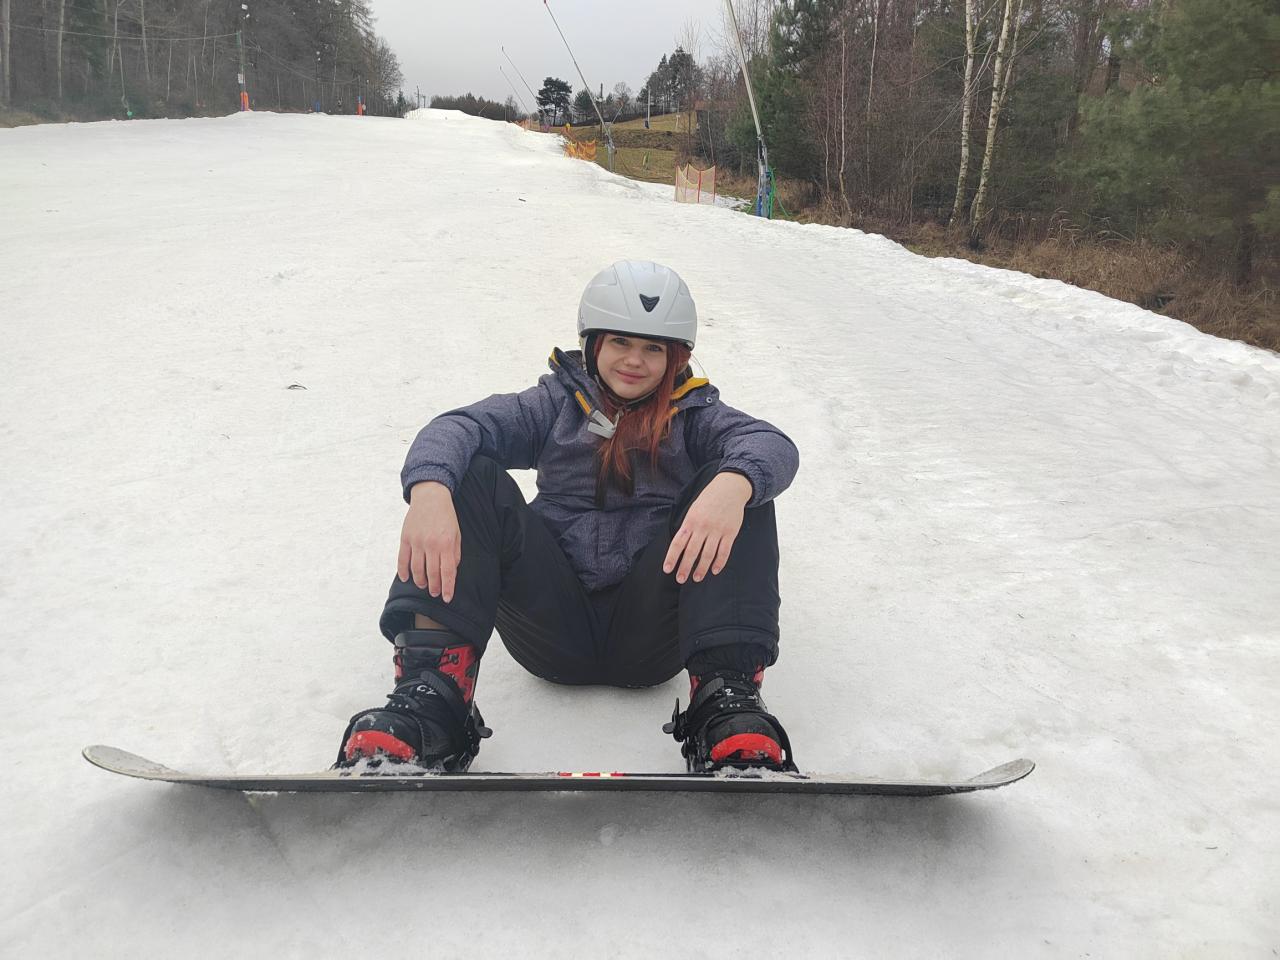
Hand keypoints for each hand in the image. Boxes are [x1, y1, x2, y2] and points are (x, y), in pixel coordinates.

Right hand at [397, 481, 461, 601]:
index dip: (447, 587)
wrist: (430, 496)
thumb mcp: (457, 534)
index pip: (447, 572)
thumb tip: (451, 571)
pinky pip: (402, 559)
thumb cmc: (446, 516)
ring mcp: (416, 542)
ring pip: (416, 569)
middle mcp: (431, 544)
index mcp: (446, 544)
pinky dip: (403, 571)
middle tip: (435, 593)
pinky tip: (406, 578)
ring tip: (424, 586)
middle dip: (434, 587)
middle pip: (432, 573)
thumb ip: (455, 553)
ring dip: (420, 581)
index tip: (447, 598)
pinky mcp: (405, 538)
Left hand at [663, 472, 752, 583]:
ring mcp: (717, 530)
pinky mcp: (730, 532)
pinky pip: (724, 551)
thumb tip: (680, 546)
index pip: (678, 543)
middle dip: (685, 567)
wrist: (730, 487)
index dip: (672, 557)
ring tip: (696, 578)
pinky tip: (714, 570)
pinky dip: (719, 563)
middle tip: (680, 579)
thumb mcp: (693, 509)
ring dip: (701, 568)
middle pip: (692, 552)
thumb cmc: (708, 499)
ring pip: (708, 554)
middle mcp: (703, 527)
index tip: (667, 569)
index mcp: (690, 521)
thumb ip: (687, 527)